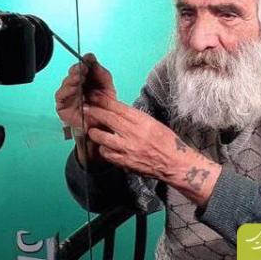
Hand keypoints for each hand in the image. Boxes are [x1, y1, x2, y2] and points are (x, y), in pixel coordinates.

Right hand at [54, 53, 115, 129]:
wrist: (101, 129)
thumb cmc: (103, 110)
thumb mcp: (107, 89)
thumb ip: (102, 74)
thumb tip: (92, 59)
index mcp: (87, 80)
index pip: (83, 66)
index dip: (85, 61)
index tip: (89, 58)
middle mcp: (76, 85)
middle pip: (73, 72)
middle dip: (78, 68)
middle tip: (84, 67)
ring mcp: (68, 95)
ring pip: (66, 82)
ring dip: (73, 78)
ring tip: (79, 76)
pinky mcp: (62, 105)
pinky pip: (61, 95)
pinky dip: (67, 90)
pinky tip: (74, 88)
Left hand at [83, 92, 220, 205]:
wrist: (175, 163)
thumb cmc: (166, 141)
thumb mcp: (153, 123)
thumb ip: (134, 118)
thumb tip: (117, 111)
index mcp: (142, 121)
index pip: (118, 107)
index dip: (103, 101)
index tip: (94, 96)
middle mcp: (134, 133)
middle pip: (108, 119)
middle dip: (94, 112)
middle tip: (85, 109)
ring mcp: (128, 148)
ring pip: (103, 137)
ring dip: (95, 132)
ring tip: (92, 130)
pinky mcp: (125, 162)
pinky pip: (107, 154)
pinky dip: (103, 149)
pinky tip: (104, 147)